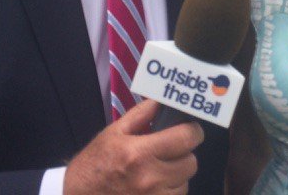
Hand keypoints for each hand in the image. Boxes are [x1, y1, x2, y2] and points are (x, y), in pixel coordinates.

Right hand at [63, 99, 203, 194]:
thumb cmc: (94, 164)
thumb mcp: (113, 133)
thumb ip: (140, 115)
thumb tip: (162, 100)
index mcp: (140, 153)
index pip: (186, 138)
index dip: (192, 131)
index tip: (189, 130)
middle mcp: (151, 178)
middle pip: (191, 163)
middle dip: (183, 154)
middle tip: (170, 151)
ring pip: (185, 183)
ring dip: (177, 176)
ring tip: (159, 171)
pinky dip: (170, 192)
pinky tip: (155, 187)